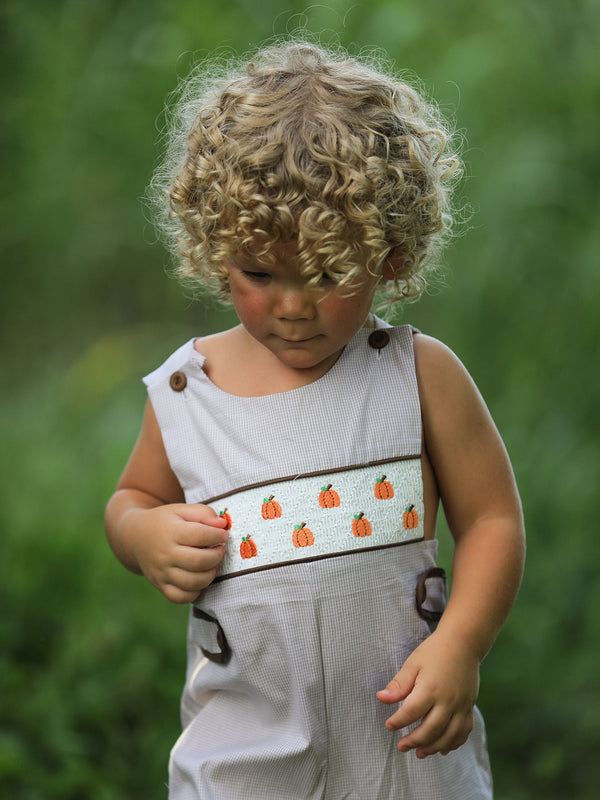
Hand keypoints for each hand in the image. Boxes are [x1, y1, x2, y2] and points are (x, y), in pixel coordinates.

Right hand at [125, 503, 228, 602]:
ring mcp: (161, 573)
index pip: (201, 535)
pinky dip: (195, 592)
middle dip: (217, 556)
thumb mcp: (181, 510)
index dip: (218, 535)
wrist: (136, 537)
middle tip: (220, 549)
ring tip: (212, 564)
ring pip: (193, 582)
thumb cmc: (165, 522)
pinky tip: (199, 578)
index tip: (222, 534)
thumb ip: (204, 513)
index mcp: (170, 532)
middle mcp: (164, 554)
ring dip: (210, 574)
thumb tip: (221, 526)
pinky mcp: (160, 585)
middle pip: (199, 561)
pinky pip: (181, 597)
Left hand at [376, 631, 479, 757]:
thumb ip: (399, 684)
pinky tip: (443, 749)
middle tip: (401, 746)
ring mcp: (461, 705)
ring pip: (449, 735)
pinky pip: (464, 731)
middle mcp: (448, 700)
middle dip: (415, 741)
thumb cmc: (434, 652)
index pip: (411, 712)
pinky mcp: (469, 707)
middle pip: (431, 729)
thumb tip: (381, 698)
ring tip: (419, 753)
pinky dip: (454, 743)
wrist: (463, 643)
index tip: (388, 726)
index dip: (398, 722)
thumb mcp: (413, 663)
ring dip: (434, 748)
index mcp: (430, 688)